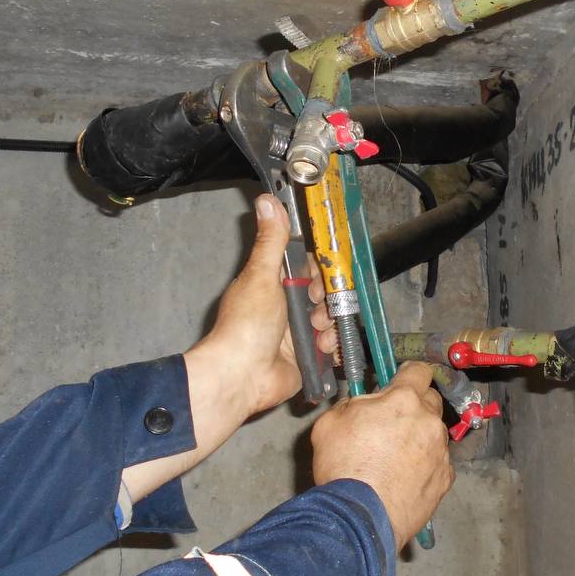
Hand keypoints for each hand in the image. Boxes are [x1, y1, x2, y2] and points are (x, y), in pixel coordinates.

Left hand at [124, 194, 335, 501]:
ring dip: (330, 325)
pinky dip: (332, 348)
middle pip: (324, 297)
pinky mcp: (307, 359)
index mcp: (274, 286)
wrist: (241, 376)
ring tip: (318, 333)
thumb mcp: (261, 275)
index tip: (325, 274)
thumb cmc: (247, 324)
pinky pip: (331, 348)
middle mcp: (287, 309)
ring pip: (330, 321)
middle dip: (328, 301)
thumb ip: (271, 240)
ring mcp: (297, 336)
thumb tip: (267, 199)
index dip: (320, 270)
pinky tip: (323, 348)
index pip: (308, 270)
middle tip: (317, 308)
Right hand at [311, 361, 454, 549]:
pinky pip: (438, 462)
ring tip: (396, 456)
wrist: (360, 517)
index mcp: (403, 401)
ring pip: (434, 433)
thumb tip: (366, 402)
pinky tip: (405, 477)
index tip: (402, 379)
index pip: (419, 371)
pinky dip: (425, 465)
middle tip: (393, 421)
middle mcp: (429, 421)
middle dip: (415, 406)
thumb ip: (355, 403)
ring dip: (420, 436)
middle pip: (430, 401)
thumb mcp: (331, 422)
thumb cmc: (343, 467)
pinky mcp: (445, 479)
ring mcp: (441, 452)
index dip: (409, 373)